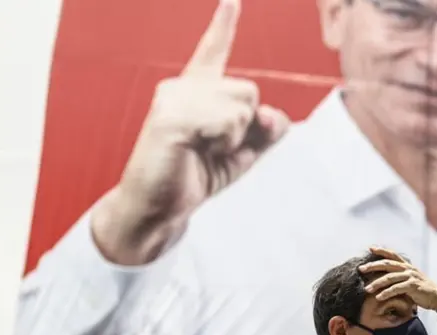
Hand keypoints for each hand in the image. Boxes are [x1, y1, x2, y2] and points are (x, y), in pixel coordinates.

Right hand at [91, 0, 290, 265]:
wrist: (158, 207)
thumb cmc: (196, 175)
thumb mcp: (243, 152)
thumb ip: (266, 130)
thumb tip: (272, 115)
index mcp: (197, 91)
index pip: (213, 52)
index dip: (223, 26)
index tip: (231, 1)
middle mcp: (182, 86)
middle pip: (249, 90)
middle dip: (246, 126)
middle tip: (214, 148)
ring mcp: (174, 98)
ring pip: (242, 105)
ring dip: (235, 137)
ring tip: (204, 150)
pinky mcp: (171, 117)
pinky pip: (226, 121)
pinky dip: (225, 143)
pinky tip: (199, 151)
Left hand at [359, 247, 436, 313]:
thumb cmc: (422, 290)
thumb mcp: (411, 279)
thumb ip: (400, 276)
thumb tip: (385, 277)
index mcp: (407, 265)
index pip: (392, 254)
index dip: (381, 250)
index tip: (370, 248)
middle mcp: (408, 268)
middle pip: (387, 264)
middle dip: (372, 266)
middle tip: (361, 269)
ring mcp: (410, 276)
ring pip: (389, 277)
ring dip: (376, 283)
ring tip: (367, 289)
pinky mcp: (412, 285)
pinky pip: (396, 288)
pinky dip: (386, 293)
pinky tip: (378, 297)